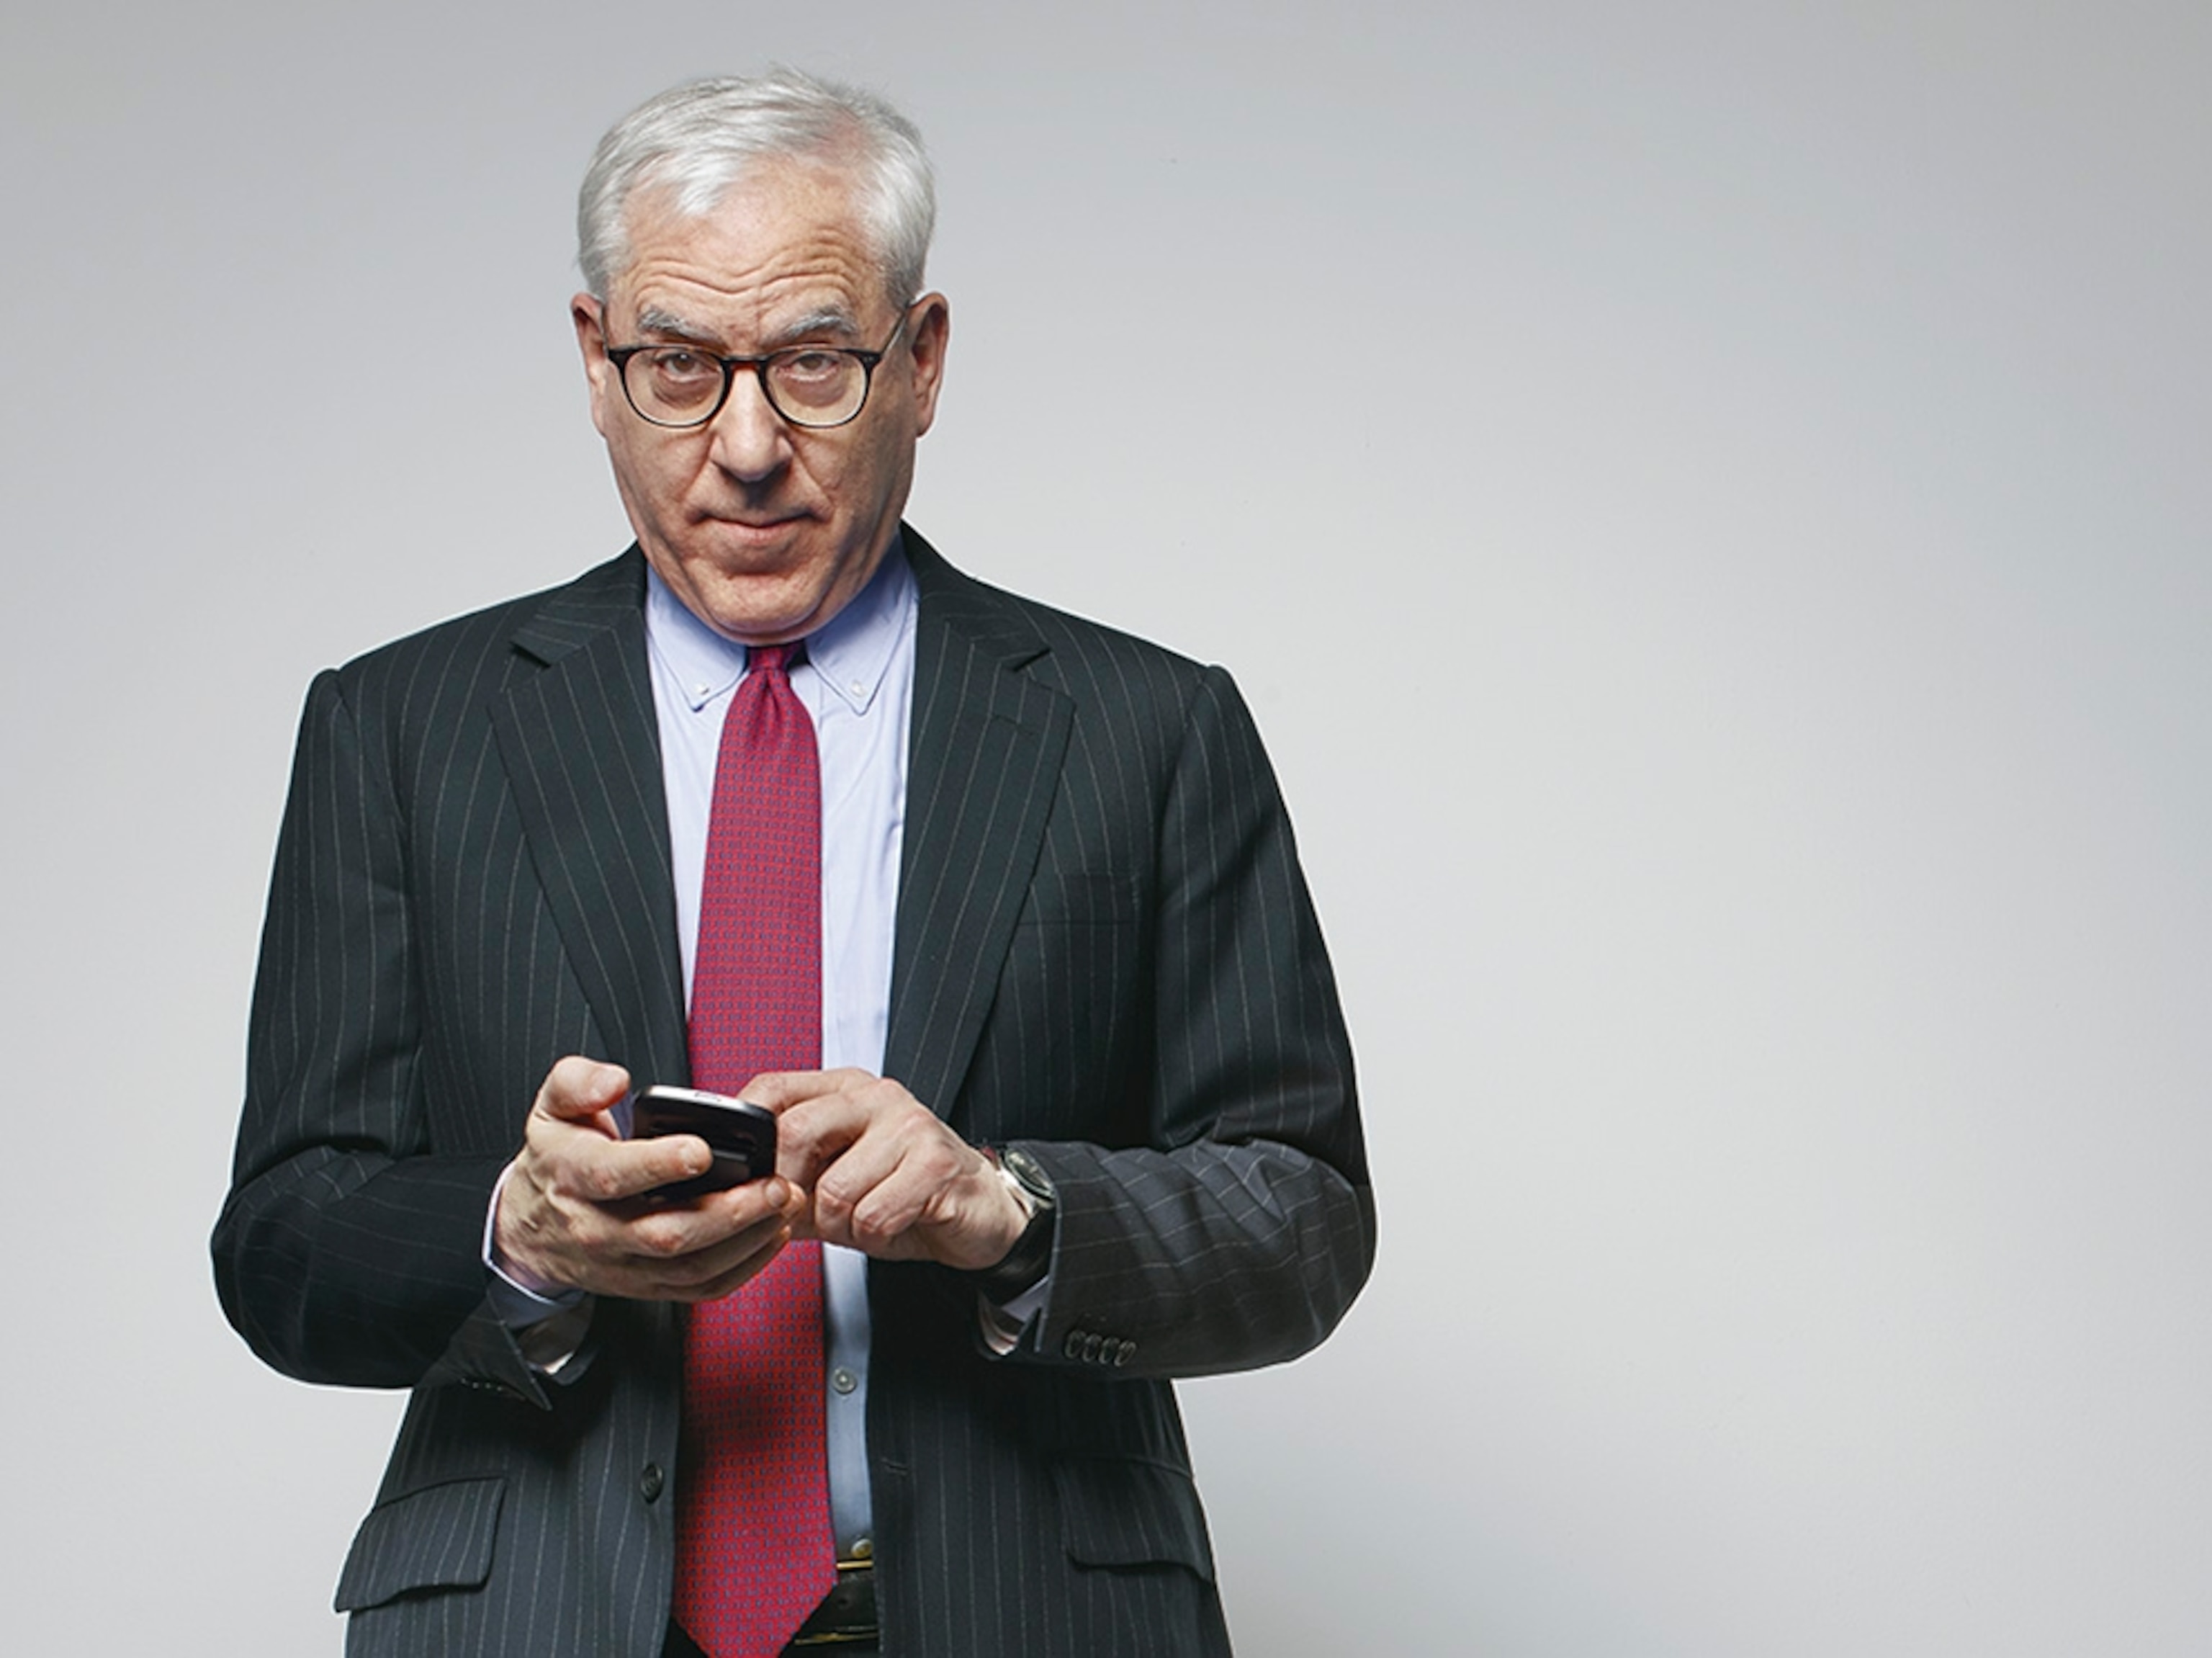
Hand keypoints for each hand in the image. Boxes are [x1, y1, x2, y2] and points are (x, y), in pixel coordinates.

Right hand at [494, 1056, 804, 1301]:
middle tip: (774, 1184)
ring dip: (747, 1240)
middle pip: (667, 1233)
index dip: (659, 1164)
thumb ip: (578, 1082)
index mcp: (573, 1177)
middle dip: (729, 1211)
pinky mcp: (646, 1285)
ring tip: (784, 1205)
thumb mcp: (550, 1107)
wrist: (531, 1226)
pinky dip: (744, 1267)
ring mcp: (624, 1264)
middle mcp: (598, 1229)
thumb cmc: (556, 1158)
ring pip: (691, 1266)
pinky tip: (772, 1235)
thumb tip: (614, 1082)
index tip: (700, 1149)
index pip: (614, 1175)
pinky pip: (700, 1288)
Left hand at [747, 1069, 1030, 1270]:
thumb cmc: (903, 1192)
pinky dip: (873, 1236)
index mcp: (844, 1089)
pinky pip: (872, 1215)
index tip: (756, 1181)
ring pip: (832, 1189)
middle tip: (810, 1215)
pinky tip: (893, 1225)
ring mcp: (909, 1125)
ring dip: (840, 1226)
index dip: (751, 1141)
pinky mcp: (936, 1163)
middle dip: (792, 1194)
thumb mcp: (835, 1180)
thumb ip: (788, 1179)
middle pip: (794, 1133)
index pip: (772, 1089)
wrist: (977, 1212)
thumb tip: (733, 1191)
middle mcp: (876, 1096)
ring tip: (864, 1220)